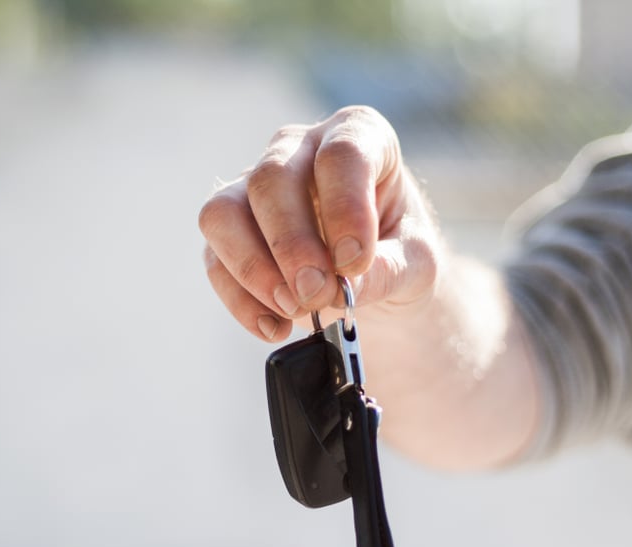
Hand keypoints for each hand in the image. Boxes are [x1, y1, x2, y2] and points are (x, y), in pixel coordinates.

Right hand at [199, 106, 442, 340]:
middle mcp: (299, 149)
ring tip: (293, 309)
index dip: (346, 209)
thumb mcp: (416, 263)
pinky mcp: (230, 229)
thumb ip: (388, 270)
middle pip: (271, 179)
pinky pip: (215, 258)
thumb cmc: (399, 251)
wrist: (374, 274)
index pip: (341, 154)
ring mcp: (255, 185)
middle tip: (317, 294)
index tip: (356, 263)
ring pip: (224, 212)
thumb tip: (341, 287)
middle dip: (292, 245)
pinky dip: (241, 299)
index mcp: (358, 135)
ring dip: (254, 268)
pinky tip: (275, 326)